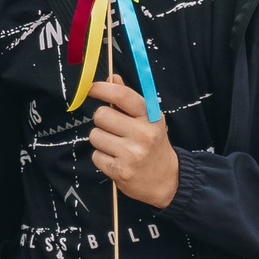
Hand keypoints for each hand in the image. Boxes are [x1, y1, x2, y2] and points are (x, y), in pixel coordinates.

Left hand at [87, 72, 179, 207]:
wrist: (167, 180)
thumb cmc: (153, 144)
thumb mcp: (147, 119)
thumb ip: (128, 99)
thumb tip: (112, 78)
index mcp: (151, 117)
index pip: (122, 95)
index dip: (102, 89)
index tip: (92, 89)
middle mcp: (143, 134)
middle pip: (101, 115)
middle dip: (102, 121)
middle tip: (114, 129)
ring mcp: (132, 153)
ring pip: (94, 135)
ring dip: (101, 141)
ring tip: (117, 147)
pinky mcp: (121, 171)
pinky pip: (96, 156)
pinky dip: (102, 158)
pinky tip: (117, 160)